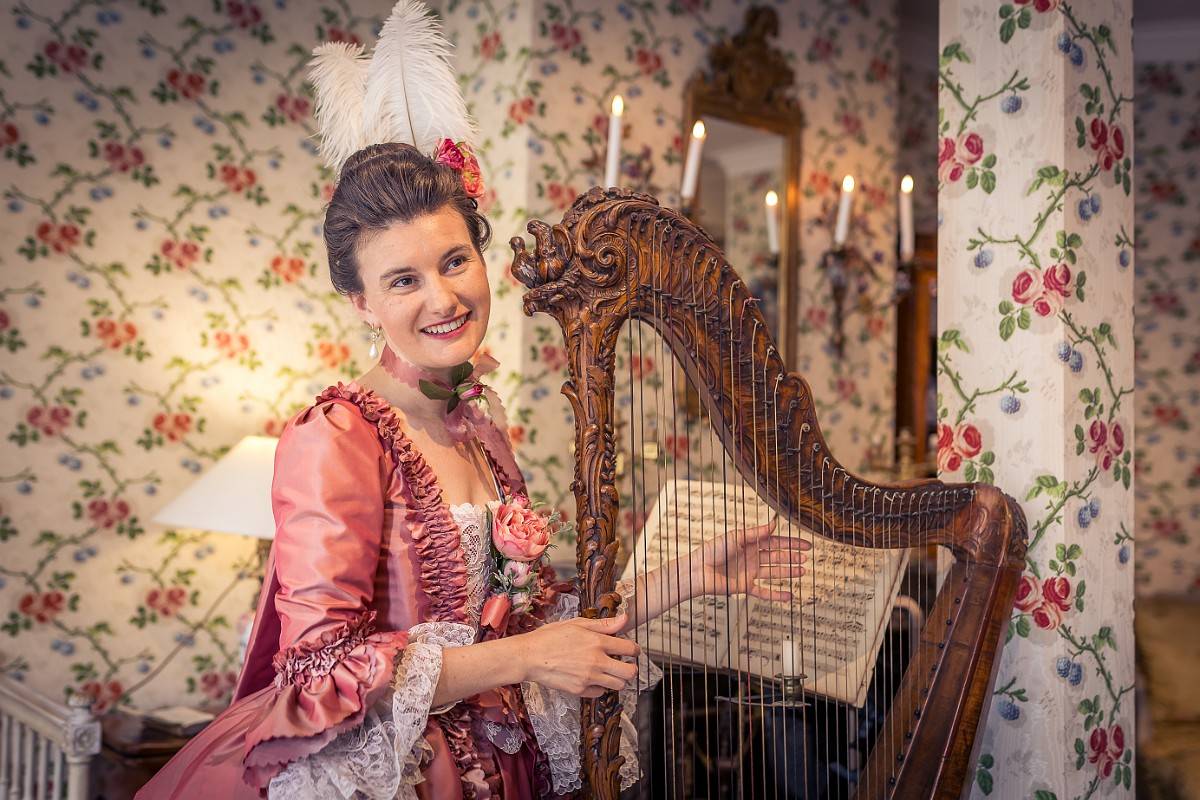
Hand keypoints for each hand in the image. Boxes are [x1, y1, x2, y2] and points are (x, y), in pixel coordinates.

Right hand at [521, 613, 640, 697]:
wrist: (529, 657)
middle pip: (629, 672)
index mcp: (597, 642)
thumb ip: (603, 624)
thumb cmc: (550, 637)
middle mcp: (596, 662)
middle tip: (624, 663)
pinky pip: (600, 693)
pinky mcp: (580, 691)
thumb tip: (625, 619)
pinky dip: (600, 687)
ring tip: (608, 671)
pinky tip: (592, 678)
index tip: (632, 650)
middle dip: (630, 667)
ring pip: (618, 685)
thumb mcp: (577, 624)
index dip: (635, 649)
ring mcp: (588, 678)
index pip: (629, 648)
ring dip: (617, 678)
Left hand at [686, 518, 810, 601]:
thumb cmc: (713, 550)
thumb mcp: (736, 537)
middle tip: (805, 558)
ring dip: (788, 572)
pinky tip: (789, 595)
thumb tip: (774, 523)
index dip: (791, 543)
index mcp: (750, 543)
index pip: (775, 542)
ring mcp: (750, 572)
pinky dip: (777, 594)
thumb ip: (757, 533)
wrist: (698, 570)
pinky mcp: (745, 587)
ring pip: (774, 573)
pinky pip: (764, 592)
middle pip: (777, 557)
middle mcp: (752, 557)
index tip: (806, 545)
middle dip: (791, 557)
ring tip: (802, 571)